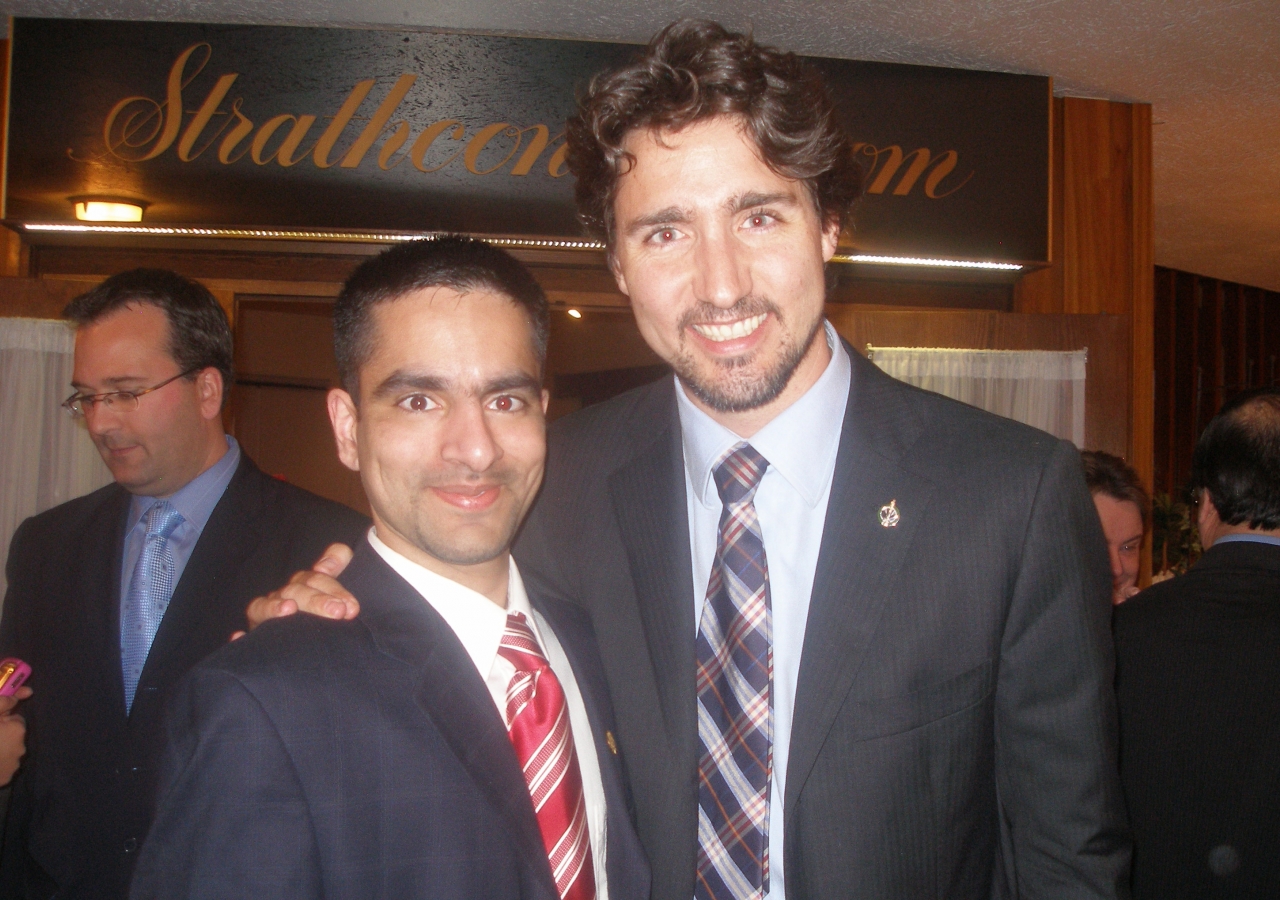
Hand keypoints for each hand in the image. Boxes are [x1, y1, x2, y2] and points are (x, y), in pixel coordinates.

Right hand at [0, 685, 32, 785]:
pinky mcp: (6, 779)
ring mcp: (14, 765)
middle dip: (1, 735)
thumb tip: (28, 692)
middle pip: (12, 736)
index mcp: (17, 728)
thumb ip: (5, 702)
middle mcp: (21, 747)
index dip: (2, 720)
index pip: (14, 719)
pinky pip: (3, 767)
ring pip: (8, 752)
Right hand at [234, 543, 358, 638]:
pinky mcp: (253, 640)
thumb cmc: (326, 609)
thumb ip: (336, 560)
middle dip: (317, 600)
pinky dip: (240, 638)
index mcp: (301, 585)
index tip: (351, 606)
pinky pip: (243, 639)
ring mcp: (264, 618)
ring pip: (262, 607)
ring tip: (289, 609)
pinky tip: (240, 637)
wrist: (312, 648)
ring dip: (273, 607)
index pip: (314, 578)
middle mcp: (281, 599)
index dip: (332, 587)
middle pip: (294, 592)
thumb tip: (332, 558)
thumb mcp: (332, 584)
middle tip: (338, 612)